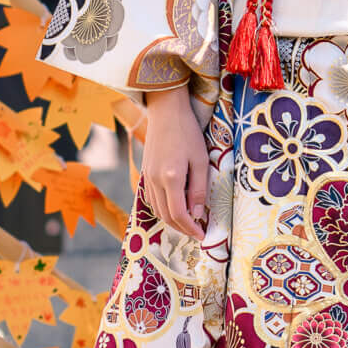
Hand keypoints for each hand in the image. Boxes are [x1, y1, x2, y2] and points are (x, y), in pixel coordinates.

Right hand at [138, 84, 207, 238]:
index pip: (179, 214)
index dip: (191, 228)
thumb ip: (199, 189)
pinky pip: (151, 199)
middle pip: (166, 216)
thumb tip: (197, 215)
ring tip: (188, 222)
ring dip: (171, 220)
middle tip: (197, 232)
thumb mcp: (201, 160)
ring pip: (157, 210)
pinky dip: (162, 209)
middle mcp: (155, 180)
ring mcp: (147, 177)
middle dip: (181, 228)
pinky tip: (174, 207)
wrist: (166, 112)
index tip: (202, 235)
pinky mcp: (145, 172)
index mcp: (171, 178)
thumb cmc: (188, 133)